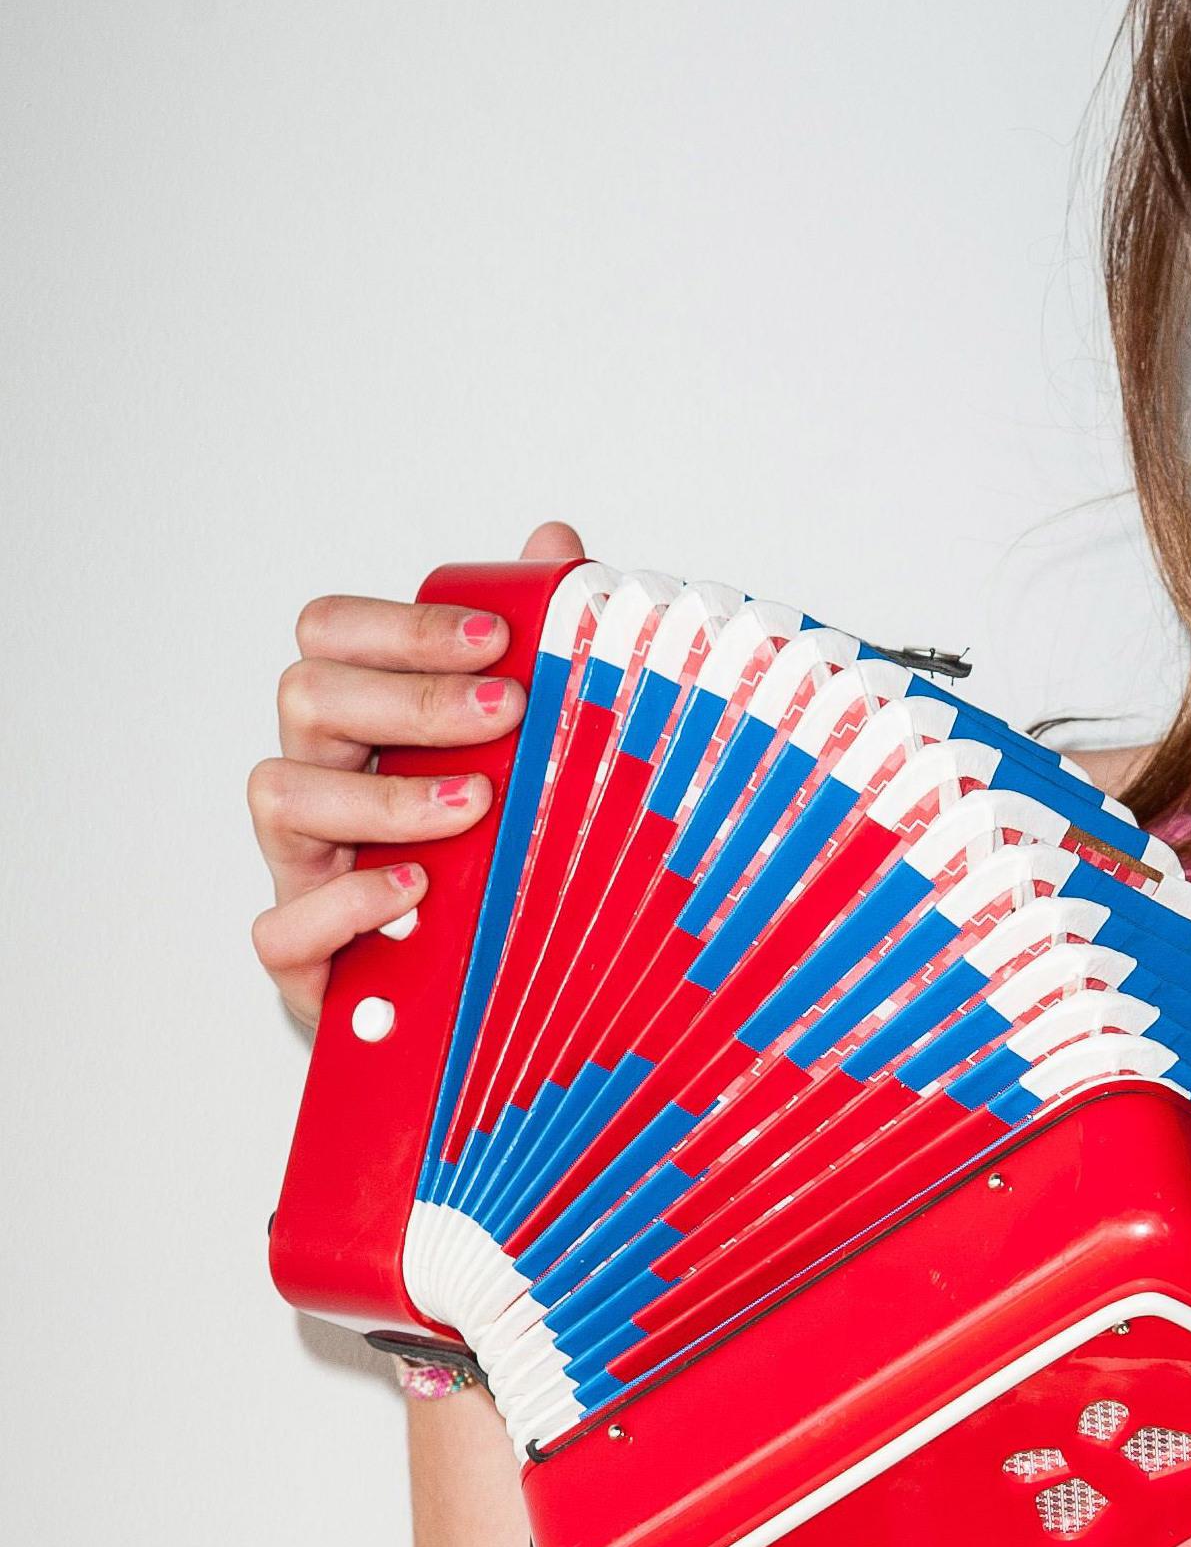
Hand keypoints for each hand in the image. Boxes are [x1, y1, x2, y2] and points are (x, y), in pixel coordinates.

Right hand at [248, 520, 580, 1025]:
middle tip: (510, 710)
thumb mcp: (527, 755)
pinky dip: (347, 905)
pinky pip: (282, 924)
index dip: (404, 626)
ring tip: (474, 806)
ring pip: (280, 794)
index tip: (500, 640)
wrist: (473, 1002)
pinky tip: (416, 892)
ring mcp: (301, 866)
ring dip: (383, 795)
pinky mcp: (304, 957)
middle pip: (306, 695)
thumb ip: (537, 651)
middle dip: (410, 696)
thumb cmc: (489, 859)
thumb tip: (553, 544)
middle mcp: (318, 780)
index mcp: (360, 720)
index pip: (333, 633)